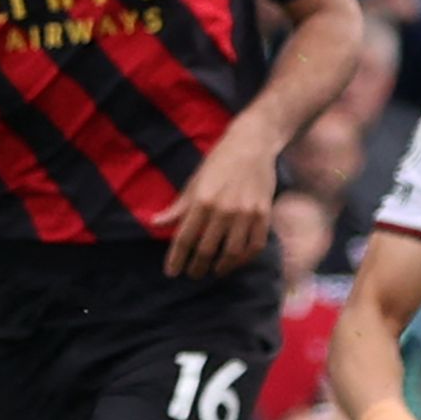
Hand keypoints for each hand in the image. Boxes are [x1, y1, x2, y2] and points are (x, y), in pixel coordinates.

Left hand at [159, 124, 275, 276]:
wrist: (252, 144)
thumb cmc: (218, 162)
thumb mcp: (193, 182)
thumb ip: (177, 207)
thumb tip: (155, 223)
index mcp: (202, 201)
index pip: (184, 238)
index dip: (176, 259)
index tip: (172, 272)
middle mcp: (224, 210)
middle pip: (207, 249)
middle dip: (197, 266)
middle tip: (192, 274)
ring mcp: (246, 213)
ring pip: (232, 252)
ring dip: (221, 266)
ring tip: (213, 271)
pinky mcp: (264, 214)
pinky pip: (255, 245)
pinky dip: (244, 258)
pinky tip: (235, 262)